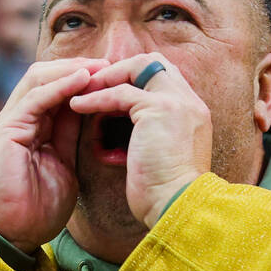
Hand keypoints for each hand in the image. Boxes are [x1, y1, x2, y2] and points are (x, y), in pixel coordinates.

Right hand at [0, 58, 108, 251]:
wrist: (13, 234)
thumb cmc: (38, 208)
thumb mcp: (64, 165)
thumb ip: (70, 138)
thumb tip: (92, 114)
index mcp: (34, 127)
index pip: (59, 90)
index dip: (86, 79)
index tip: (116, 76)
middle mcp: (19, 119)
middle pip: (48, 76)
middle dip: (81, 67)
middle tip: (112, 64)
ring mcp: (10, 122)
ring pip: (39, 79)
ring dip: (72, 70)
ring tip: (100, 67)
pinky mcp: (4, 130)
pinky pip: (34, 98)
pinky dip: (59, 86)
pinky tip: (83, 80)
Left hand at [69, 53, 212, 228]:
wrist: (177, 207)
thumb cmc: (165, 194)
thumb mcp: (160, 157)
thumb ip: (150, 136)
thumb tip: (123, 133)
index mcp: (193, 113)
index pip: (163, 77)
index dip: (133, 80)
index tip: (107, 93)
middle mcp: (190, 102)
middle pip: (153, 63)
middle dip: (119, 71)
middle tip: (92, 85)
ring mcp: (177, 102)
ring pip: (137, 68)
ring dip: (106, 79)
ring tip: (81, 94)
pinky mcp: (159, 110)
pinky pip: (120, 93)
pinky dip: (96, 98)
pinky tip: (77, 107)